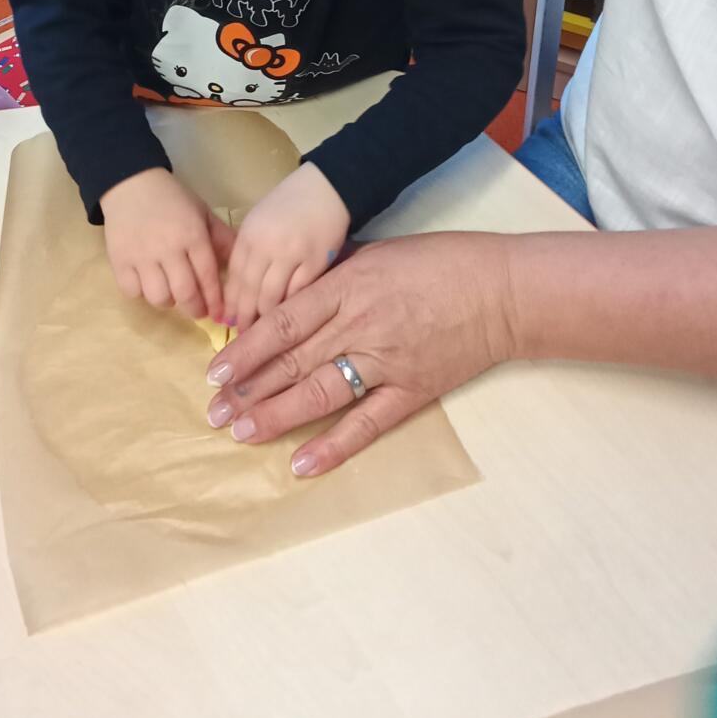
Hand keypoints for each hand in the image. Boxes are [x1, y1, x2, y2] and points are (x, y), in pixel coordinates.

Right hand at [101, 168, 233, 319]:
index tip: (219, 313)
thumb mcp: (202, 212)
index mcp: (192, 235)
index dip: (215, 299)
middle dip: (195, 309)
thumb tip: (240, 266)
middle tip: (199, 311)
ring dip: (169, 301)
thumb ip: (221, 238)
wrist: (130, 183)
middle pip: (185, 293)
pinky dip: (142, 293)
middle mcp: (167, 249)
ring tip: (172, 293)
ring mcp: (141, 256)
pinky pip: (133, 292)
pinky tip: (148, 283)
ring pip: (159, 297)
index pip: (208, 276)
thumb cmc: (172, 198)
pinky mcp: (119, 260)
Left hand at [206, 232, 512, 475]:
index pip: (283, 322)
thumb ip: (333, 277)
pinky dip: (333, 446)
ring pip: (319, 393)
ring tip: (240, 432)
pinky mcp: (412, 391)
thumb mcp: (376, 253)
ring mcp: (387, 361)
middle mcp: (361, 324)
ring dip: (275, 415)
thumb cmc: (440, 262)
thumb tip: (289, 295)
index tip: (216, 370)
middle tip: (214, 410)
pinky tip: (301, 464)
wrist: (502, 290)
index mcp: (348, 285)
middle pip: (291, 361)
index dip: (246, 350)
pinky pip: (366, 424)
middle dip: (247, 388)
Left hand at [222, 164, 349, 332]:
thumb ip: (248, 252)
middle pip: (249, 291)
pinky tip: (289, 321)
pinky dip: (292, 309)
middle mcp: (266, 246)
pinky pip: (299, 294)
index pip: (234, 277)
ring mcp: (292, 255)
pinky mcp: (316, 263)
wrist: (325, 188)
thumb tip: (239, 291)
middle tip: (244, 339)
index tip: (228, 322)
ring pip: (272, 297)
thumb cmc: (288, 205)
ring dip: (266, 319)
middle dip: (244, 317)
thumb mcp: (259, 221)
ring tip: (265, 336)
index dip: (230, 303)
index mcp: (248, 235)